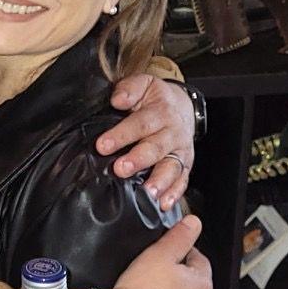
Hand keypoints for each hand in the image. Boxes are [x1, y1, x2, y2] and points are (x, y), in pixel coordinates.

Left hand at [95, 74, 195, 209]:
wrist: (183, 106)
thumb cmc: (155, 98)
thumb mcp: (144, 84)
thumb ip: (130, 88)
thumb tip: (118, 99)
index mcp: (160, 112)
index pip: (140, 123)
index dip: (121, 134)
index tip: (102, 145)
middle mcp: (172, 133)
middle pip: (156, 147)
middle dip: (138, 160)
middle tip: (121, 169)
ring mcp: (180, 151)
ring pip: (172, 167)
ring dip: (160, 181)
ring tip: (148, 193)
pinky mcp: (185, 165)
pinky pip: (182, 180)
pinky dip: (175, 193)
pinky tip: (164, 204)